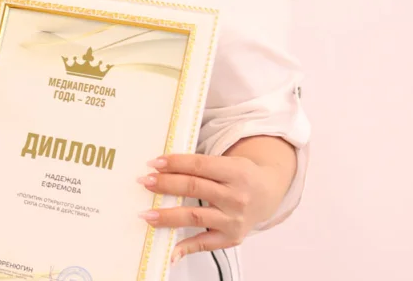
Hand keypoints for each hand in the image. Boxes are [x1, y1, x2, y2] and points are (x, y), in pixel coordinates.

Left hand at [136, 153, 275, 263]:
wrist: (267, 194)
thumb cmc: (242, 177)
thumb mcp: (228, 163)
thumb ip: (200, 166)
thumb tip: (163, 168)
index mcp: (236, 172)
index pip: (199, 165)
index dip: (174, 163)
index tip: (154, 163)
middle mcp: (236, 196)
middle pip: (194, 188)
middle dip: (165, 185)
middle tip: (145, 182)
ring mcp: (234, 219)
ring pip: (195, 216)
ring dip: (167, 215)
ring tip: (148, 214)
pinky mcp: (232, 238)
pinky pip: (204, 243)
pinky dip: (185, 248)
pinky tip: (170, 249)